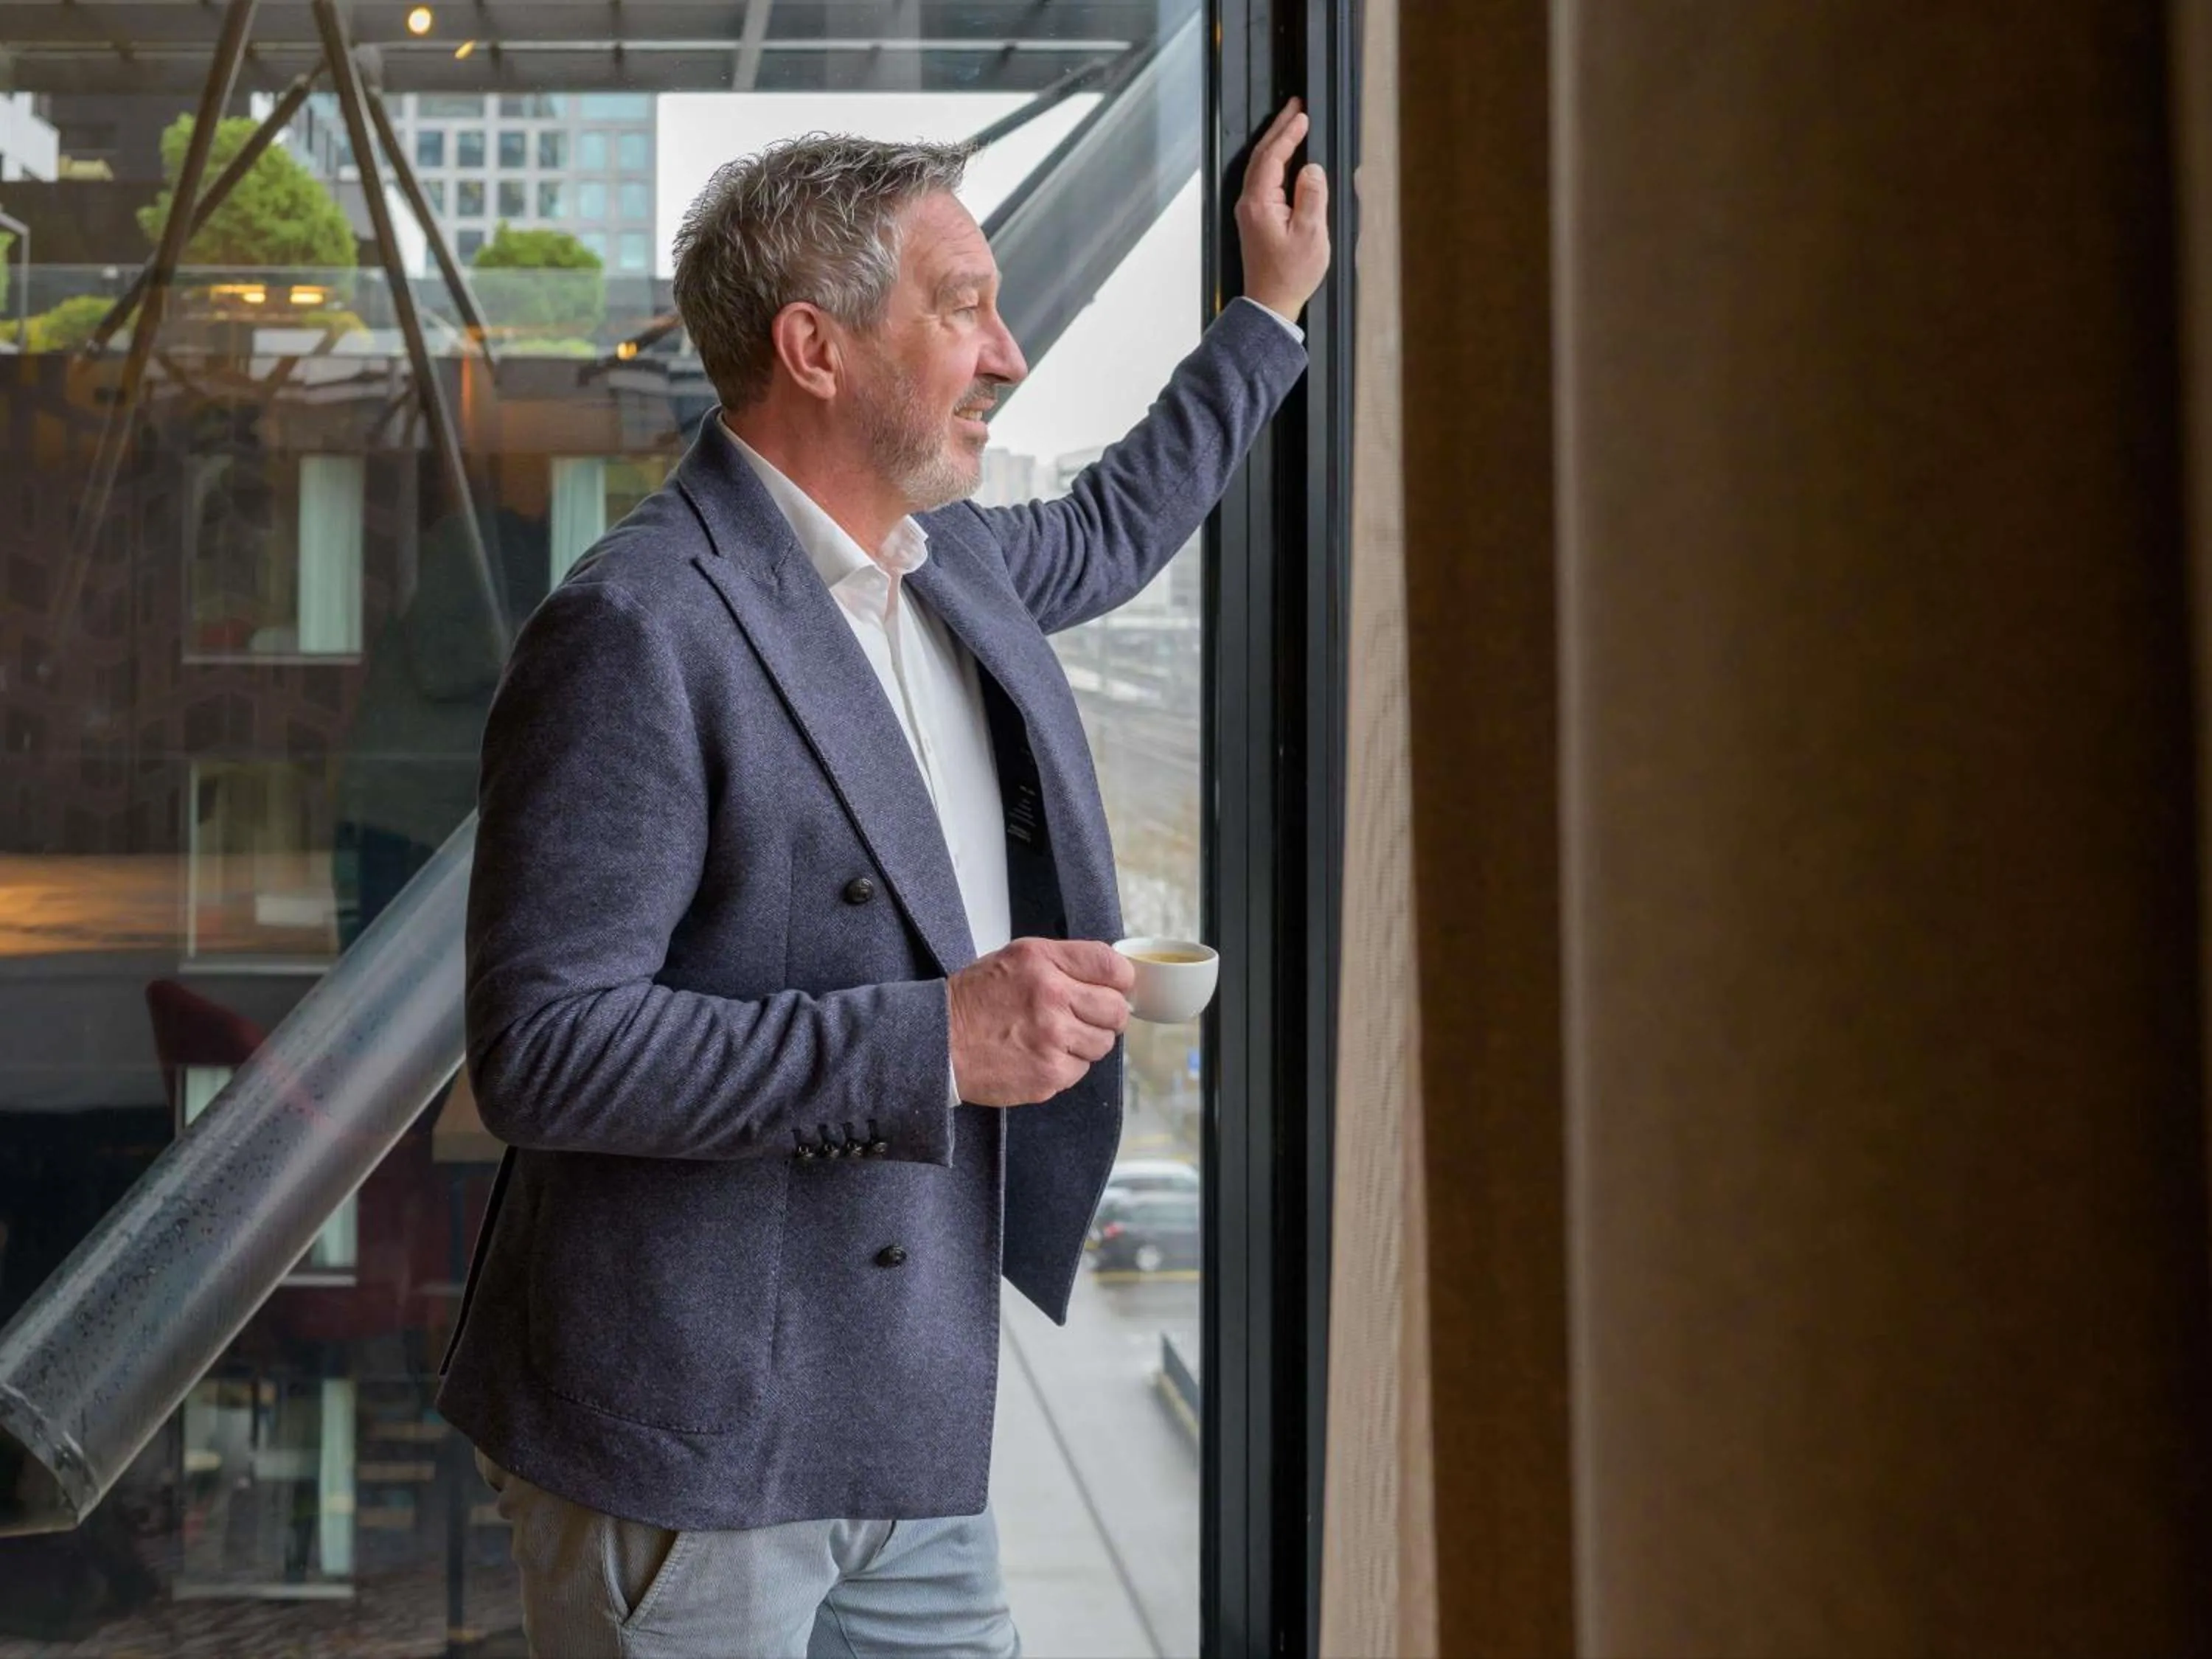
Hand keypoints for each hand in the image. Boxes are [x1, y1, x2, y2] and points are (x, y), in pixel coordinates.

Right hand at [948, 938, 1134, 1106]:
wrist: (938, 1042)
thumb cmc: (975, 1000)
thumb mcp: (1016, 959)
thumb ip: (1063, 962)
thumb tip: (1113, 975)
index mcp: (1043, 961)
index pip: (1112, 967)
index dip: (1119, 981)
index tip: (1114, 988)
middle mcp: (1051, 996)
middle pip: (1116, 1010)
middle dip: (1107, 1015)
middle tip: (1084, 1017)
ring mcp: (1052, 1039)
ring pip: (1103, 1043)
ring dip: (1086, 1042)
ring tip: (1054, 1037)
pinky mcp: (1049, 1074)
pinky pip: (1081, 1069)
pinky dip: (1066, 1065)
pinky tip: (1040, 1055)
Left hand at [1236, 98, 1331, 322]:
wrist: (1271, 304)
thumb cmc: (1290, 275)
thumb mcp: (1310, 235)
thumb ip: (1312, 197)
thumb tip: (1311, 169)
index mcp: (1260, 203)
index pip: (1272, 157)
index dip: (1288, 134)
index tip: (1302, 116)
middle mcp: (1249, 203)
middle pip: (1262, 156)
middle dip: (1279, 129)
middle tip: (1295, 107)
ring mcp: (1250, 210)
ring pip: (1261, 166)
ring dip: (1277, 143)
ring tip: (1292, 123)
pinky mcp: (1256, 218)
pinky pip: (1264, 180)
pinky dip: (1276, 161)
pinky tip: (1287, 158)